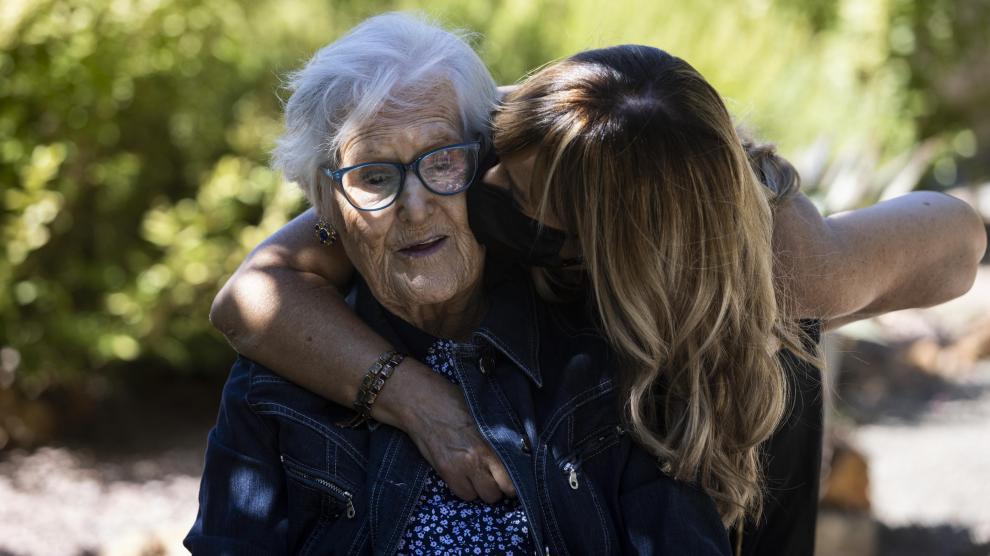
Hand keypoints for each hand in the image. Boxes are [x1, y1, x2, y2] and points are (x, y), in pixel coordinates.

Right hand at [381, 363, 516, 503]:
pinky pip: (463, 494)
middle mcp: (476, 459)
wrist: (418, 400)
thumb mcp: (482, 410)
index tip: (514, 474)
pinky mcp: (444, 471)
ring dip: (484, 488)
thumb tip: (518, 444)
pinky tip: (466, 476)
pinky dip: (467, 489)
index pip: (512, 477)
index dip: (515, 480)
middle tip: (498, 474)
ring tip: (481, 474)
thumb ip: (499, 431)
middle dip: (501, 486)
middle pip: (499, 491)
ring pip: (483, 497)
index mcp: (490, 441)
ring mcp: (459, 467)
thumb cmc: (451, 398)